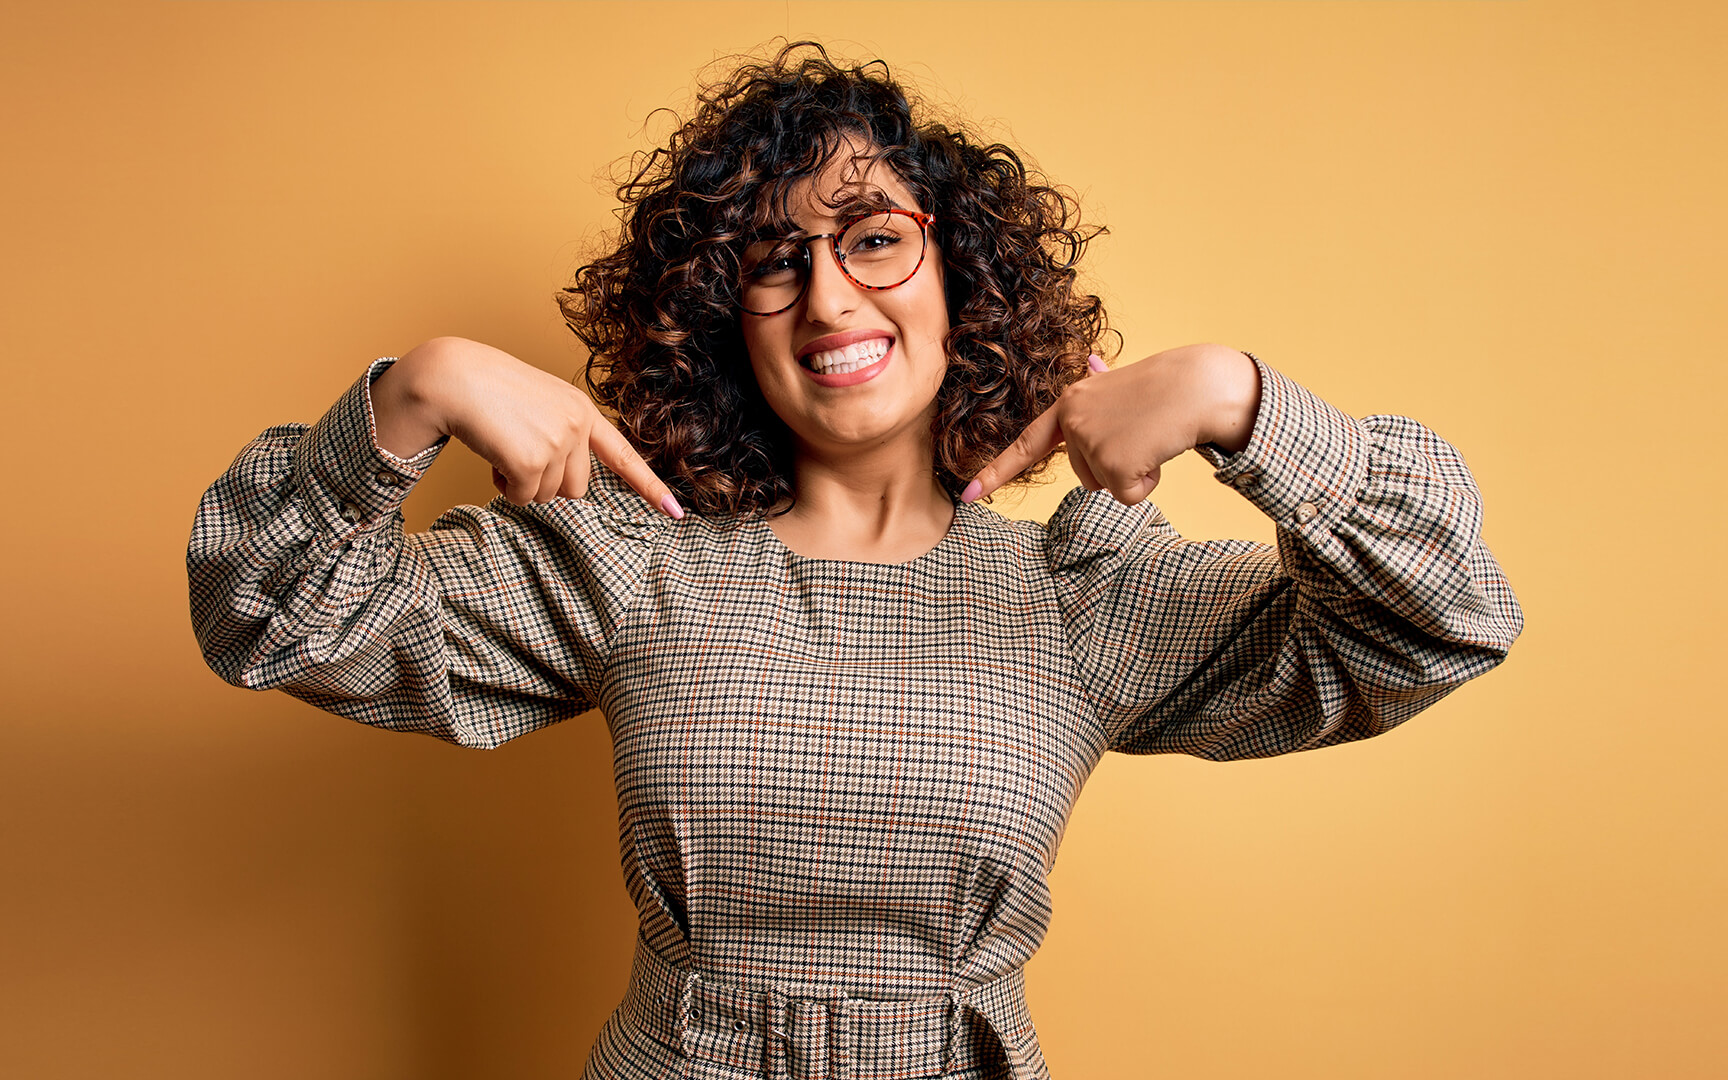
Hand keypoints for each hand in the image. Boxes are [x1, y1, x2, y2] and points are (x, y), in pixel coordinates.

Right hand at [371, 337, 681, 516]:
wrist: (452, 377)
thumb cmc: (487, 392)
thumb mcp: (537, 408)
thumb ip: (561, 438)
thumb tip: (568, 486)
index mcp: (581, 410)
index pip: (622, 455)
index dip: (648, 486)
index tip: (675, 512)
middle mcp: (577, 424)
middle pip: (577, 489)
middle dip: (547, 483)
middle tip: (517, 453)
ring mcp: (558, 442)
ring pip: (549, 496)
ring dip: (523, 484)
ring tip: (502, 448)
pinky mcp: (533, 459)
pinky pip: (524, 497)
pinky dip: (505, 487)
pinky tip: (493, 457)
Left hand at [962, 344, 1259, 505]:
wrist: (1195, 385)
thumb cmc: (1163, 389)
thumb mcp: (1119, 389)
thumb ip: (1098, 393)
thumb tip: (1093, 362)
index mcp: (1069, 404)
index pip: (1025, 445)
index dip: (996, 472)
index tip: (968, 495)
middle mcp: (1071, 420)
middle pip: (1084, 475)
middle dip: (1116, 466)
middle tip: (1140, 433)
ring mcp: (1089, 441)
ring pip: (1104, 486)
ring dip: (1132, 473)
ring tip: (1149, 438)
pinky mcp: (1111, 462)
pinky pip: (1126, 495)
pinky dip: (1146, 482)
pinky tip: (1156, 451)